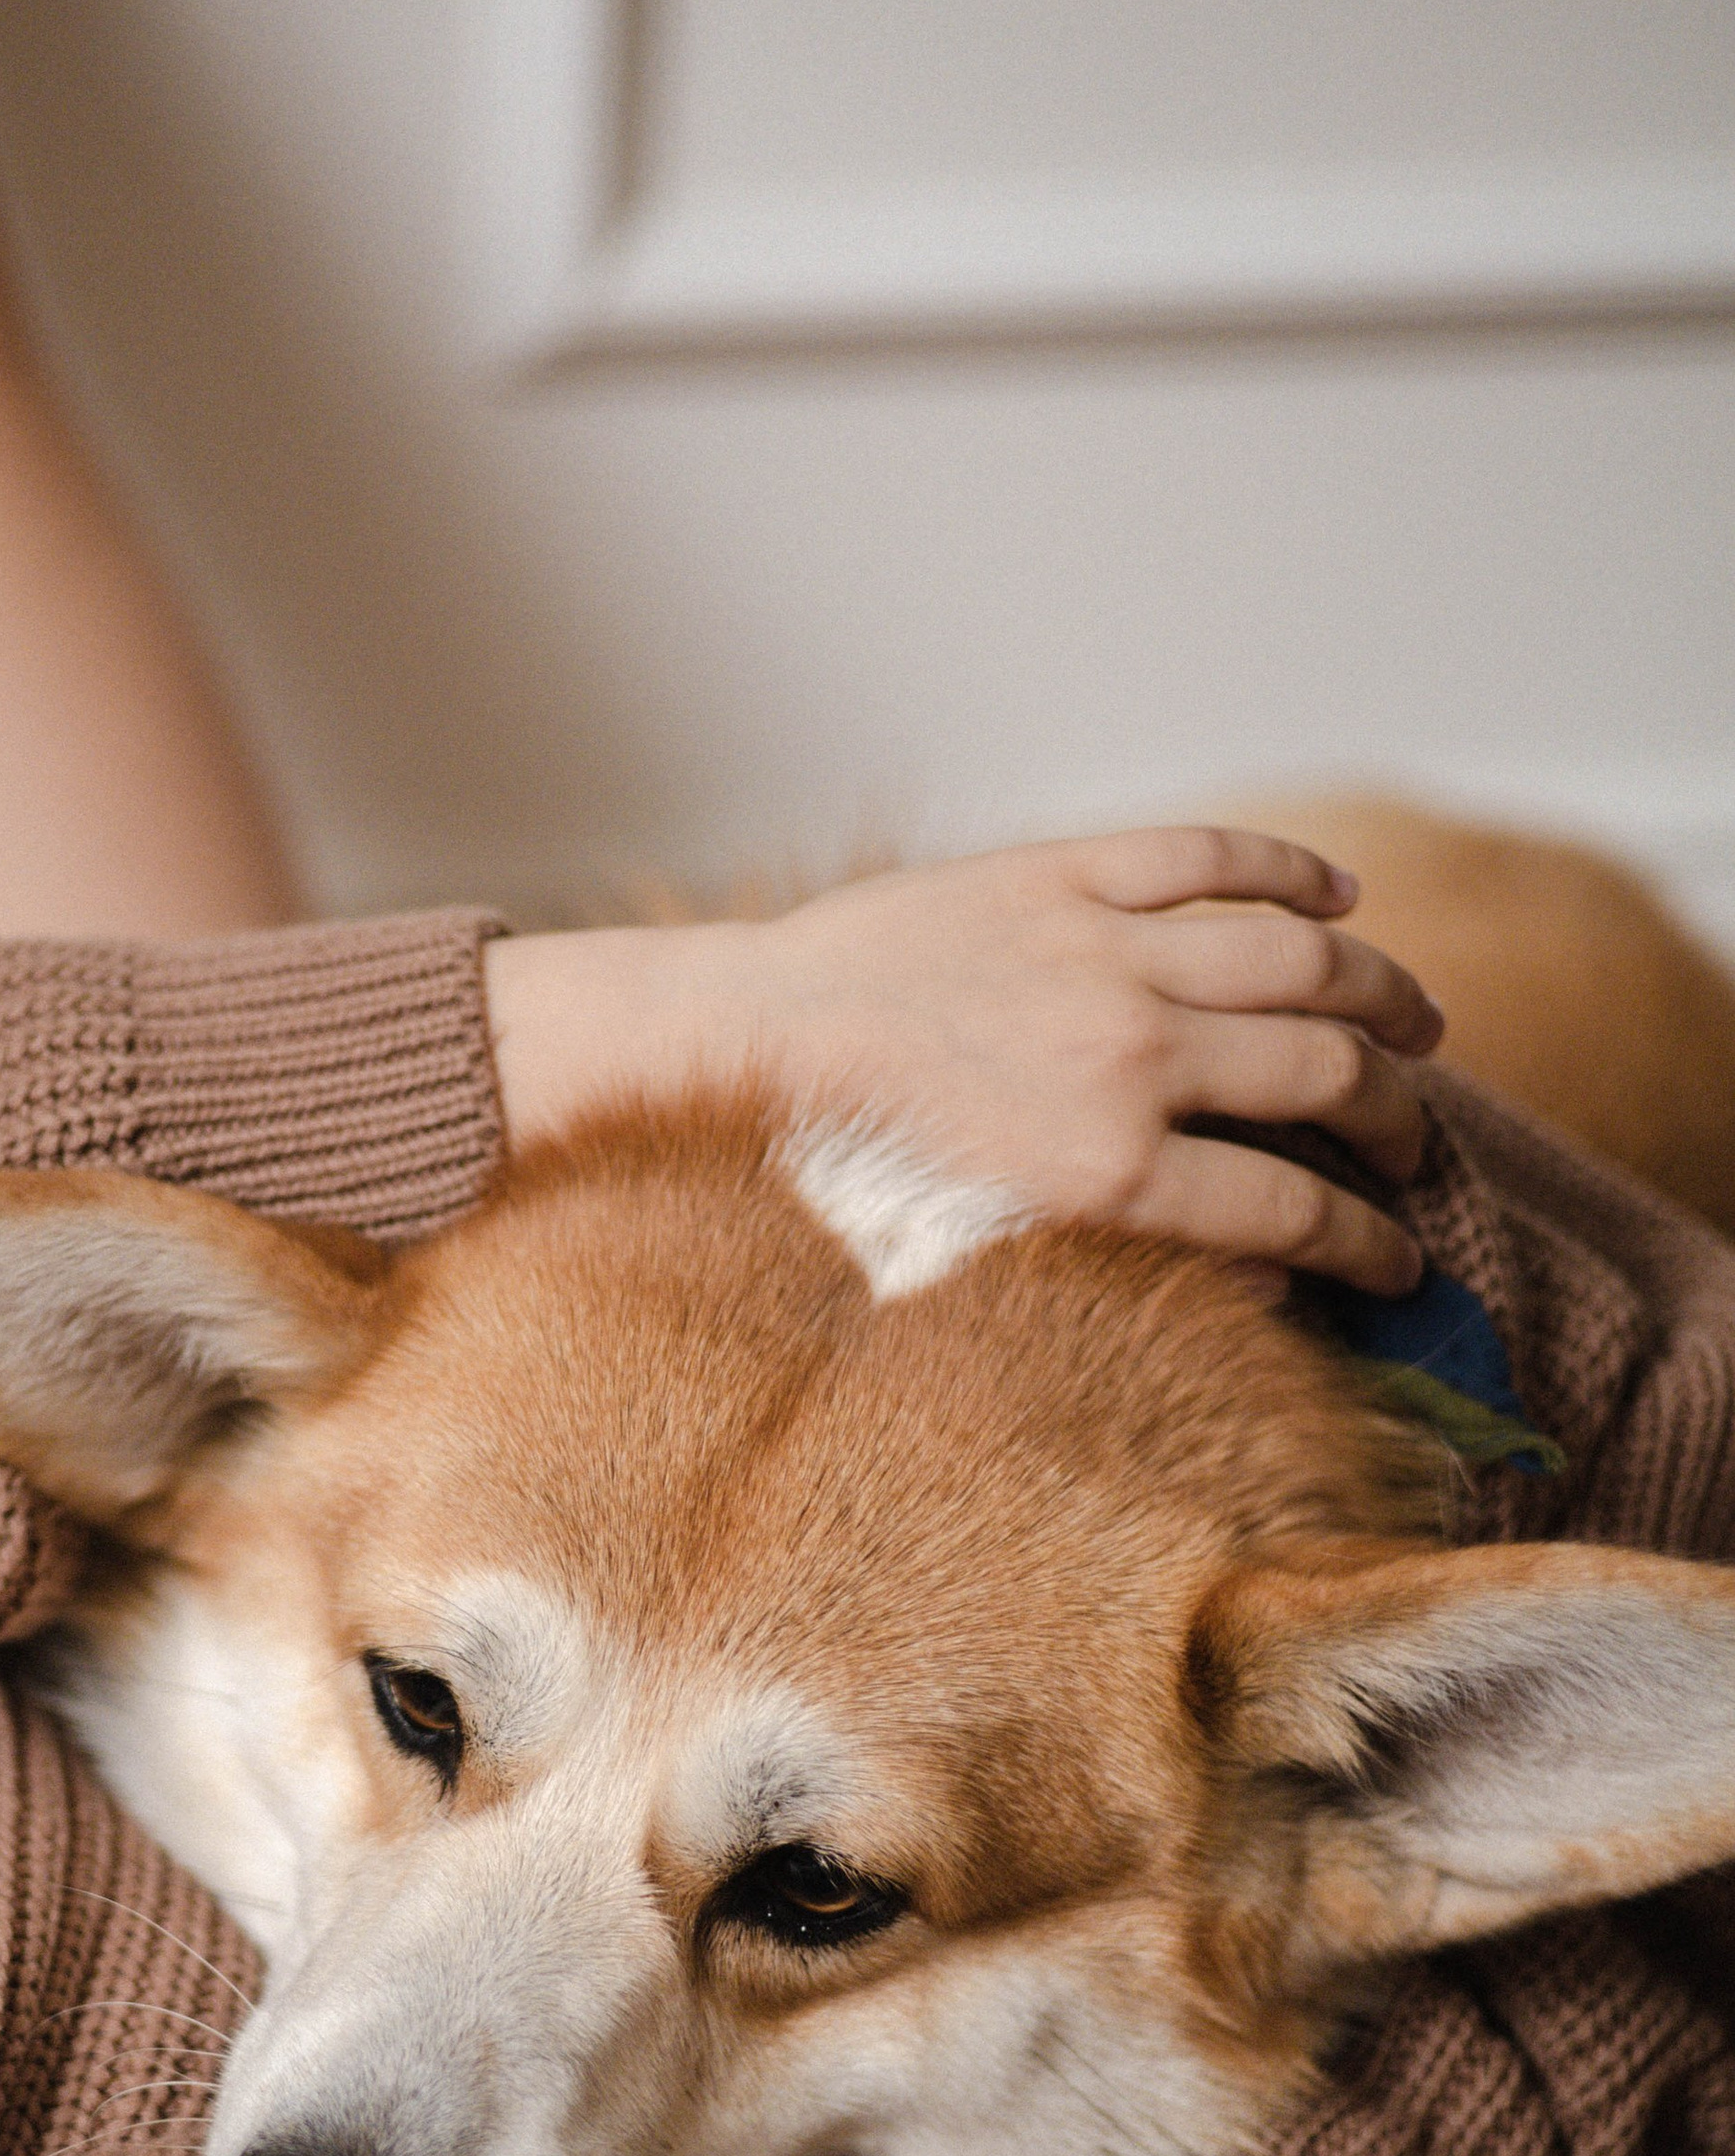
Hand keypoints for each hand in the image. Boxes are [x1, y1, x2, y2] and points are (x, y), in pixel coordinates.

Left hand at [480, 830, 1441, 1294]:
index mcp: (1104, 1175)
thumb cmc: (842, 1173)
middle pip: (1326, 1076)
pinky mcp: (1064, 874)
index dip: (1372, 1242)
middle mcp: (1125, 1060)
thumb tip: (1248, 1295)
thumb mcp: (973, 1260)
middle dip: (1396, 1114)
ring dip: (1381, 990)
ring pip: (1301, 959)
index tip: (1403, 1256)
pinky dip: (1293, 876)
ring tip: (1415, 1020)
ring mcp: (1100, 954)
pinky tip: (1337, 901)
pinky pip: (1214, 860)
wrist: (741, 1048)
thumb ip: (1112, 1269)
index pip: (1296, 1213)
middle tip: (1414, 1134)